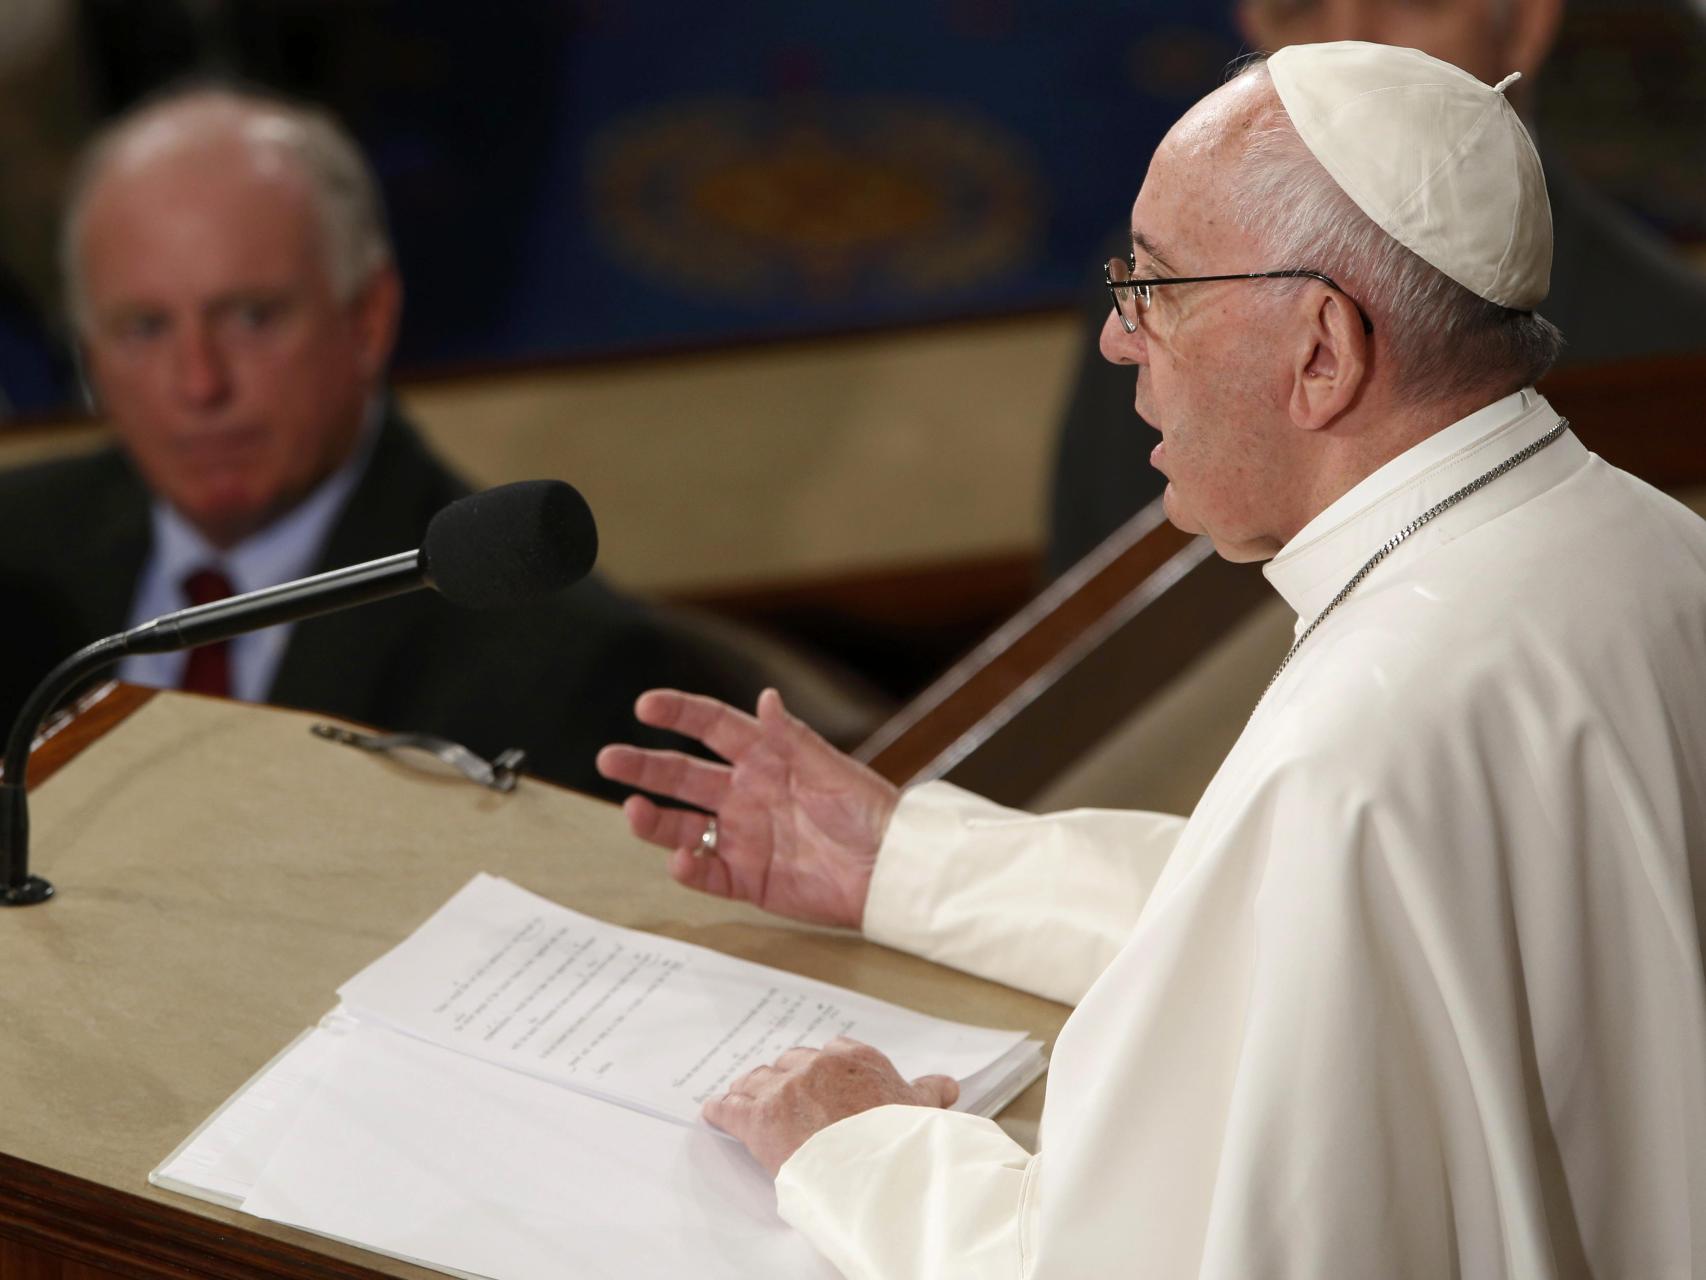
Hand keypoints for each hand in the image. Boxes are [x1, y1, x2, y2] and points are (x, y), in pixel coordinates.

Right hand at [595, 688, 900, 928]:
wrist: (891, 871)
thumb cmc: (869, 812)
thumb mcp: (831, 770)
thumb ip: (792, 738)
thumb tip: (764, 698)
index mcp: (766, 759)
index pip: (712, 728)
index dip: (678, 714)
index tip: (645, 705)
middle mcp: (746, 795)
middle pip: (683, 776)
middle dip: (644, 766)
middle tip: (608, 759)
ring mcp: (743, 838)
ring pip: (683, 827)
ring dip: (654, 819)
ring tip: (631, 811)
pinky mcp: (749, 879)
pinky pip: (707, 874)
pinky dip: (689, 869)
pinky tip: (679, 860)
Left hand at [703, 1036, 958, 1176]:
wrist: (877, 1168)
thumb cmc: (900, 1140)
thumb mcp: (921, 1110)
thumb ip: (928, 1091)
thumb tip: (947, 1086)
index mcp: (855, 1060)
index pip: (833, 1052)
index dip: (823, 1068)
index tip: (821, 1078)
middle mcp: (816, 1066)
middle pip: (791, 1063)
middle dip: (786, 1077)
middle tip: (782, 1093)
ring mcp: (785, 1090)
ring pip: (758, 1080)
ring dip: (751, 1089)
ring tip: (743, 1096)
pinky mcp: (760, 1119)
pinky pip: (731, 1108)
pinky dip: (721, 1110)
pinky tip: (713, 1111)